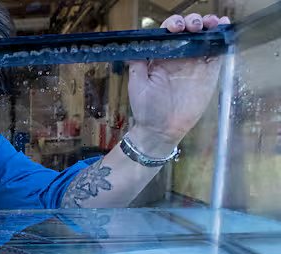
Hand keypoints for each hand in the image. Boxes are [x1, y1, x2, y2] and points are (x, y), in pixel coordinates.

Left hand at [127, 13, 230, 156]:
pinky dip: (221, 39)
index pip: (168, 33)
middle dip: (192, 21)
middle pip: (188, 30)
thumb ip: (137, 65)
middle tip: (193, 26)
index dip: (173, 24)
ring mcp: (195, 64)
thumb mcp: (137, 85)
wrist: (161, 130)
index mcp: (161, 57)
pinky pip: (217, 53)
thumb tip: (132, 45)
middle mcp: (179, 57)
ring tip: (210, 23)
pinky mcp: (209, 73)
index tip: (175, 28)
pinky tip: (223, 28)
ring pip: (204, 37)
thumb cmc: (146, 109)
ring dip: (208, 25)